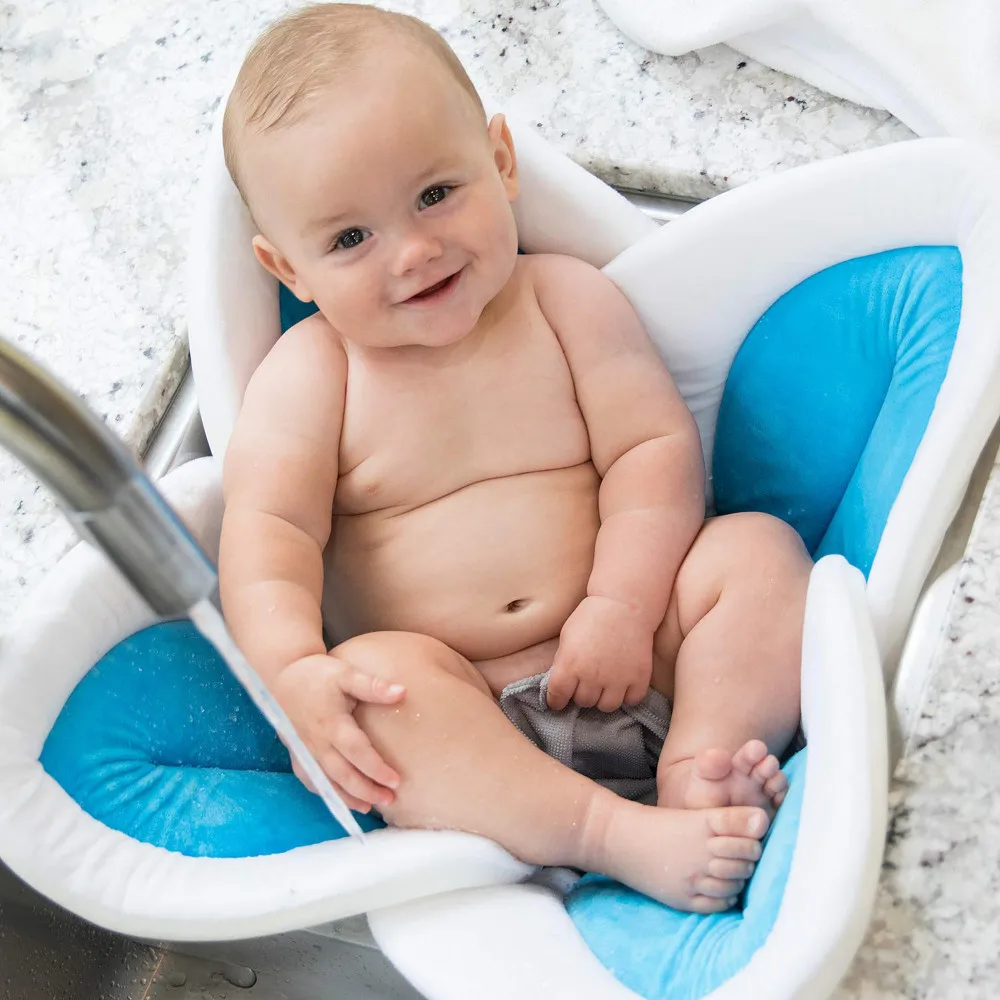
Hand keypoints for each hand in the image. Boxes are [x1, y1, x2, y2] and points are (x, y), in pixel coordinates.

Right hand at [272, 653, 404, 813]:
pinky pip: (311, 780)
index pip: (357, 752)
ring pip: (326, 782)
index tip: (396, 781)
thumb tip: (402, 692)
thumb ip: (372, 686)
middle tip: (389, 799)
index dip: (376, 769)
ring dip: (347, 798)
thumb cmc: (317, 674)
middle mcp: (317, 743)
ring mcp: (305, 752)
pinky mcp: (297, 755)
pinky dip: (326, 793)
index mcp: (332, 724)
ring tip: (369, 808)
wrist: (281, 676)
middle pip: (343, 775)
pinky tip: (340, 800)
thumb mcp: (346, 673)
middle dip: (366, 791)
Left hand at [547, 595, 654, 711]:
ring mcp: (617, 679)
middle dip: (582, 694)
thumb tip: (561, 684)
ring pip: (606, 707)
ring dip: (603, 698)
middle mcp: (592, 677)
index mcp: (570, 665)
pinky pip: (631, 701)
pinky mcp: (639, 678)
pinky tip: (623, 684)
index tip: (559, 701)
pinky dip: (627, 696)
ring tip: (604, 685)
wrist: (624, 604)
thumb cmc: (592, 616)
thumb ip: (563, 662)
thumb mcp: (567, 637)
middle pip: (583, 702)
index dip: (557, 701)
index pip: (558, 697)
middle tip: (586, 682)